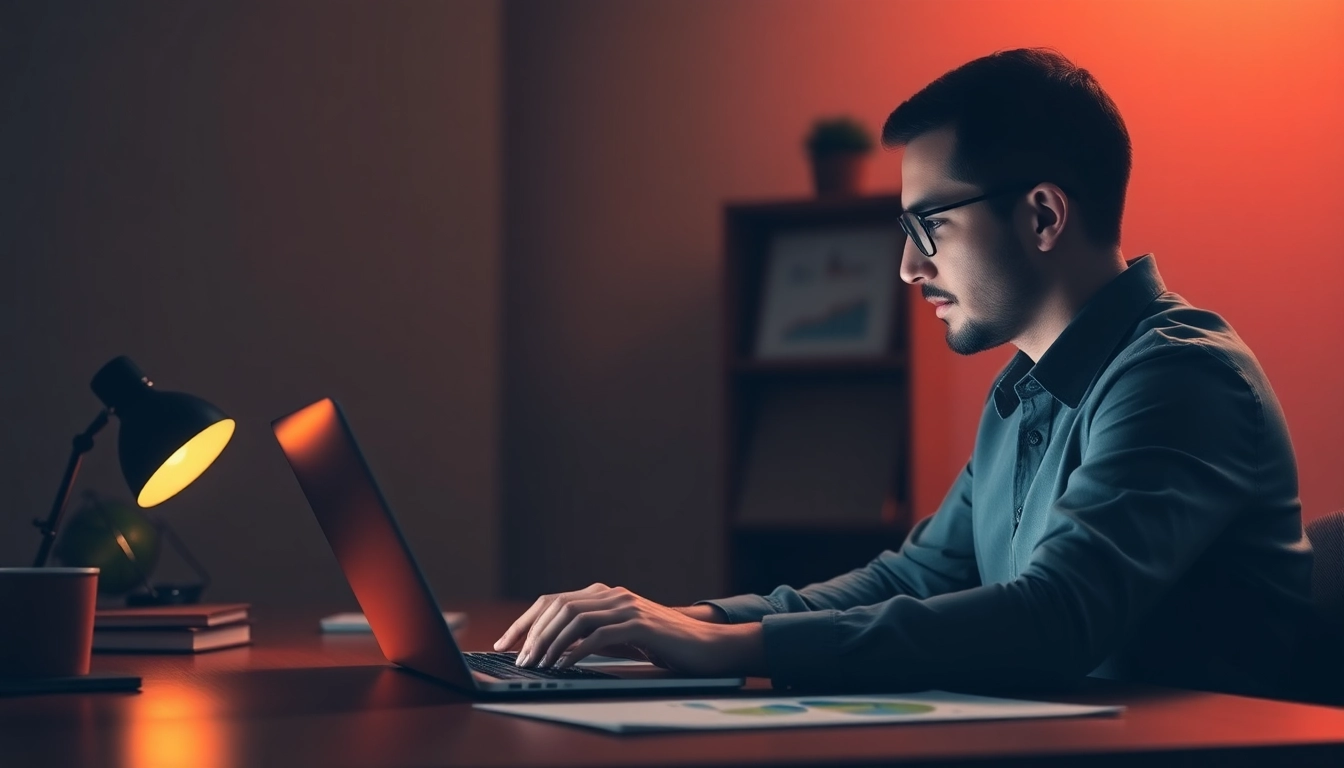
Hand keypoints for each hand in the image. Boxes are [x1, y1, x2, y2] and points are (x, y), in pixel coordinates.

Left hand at [493, 583, 763, 676]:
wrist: (707, 646)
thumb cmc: (664, 645)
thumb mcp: (622, 636)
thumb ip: (594, 634)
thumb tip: (555, 649)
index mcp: (605, 594)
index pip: (553, 601)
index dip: (525, 621)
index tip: (506, 643)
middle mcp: (613, 595)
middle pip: (558, 606)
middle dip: (532, 633)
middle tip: (519, 659)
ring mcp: (627, 606)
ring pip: (574, 618)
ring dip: (550, 643)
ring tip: (536, 664)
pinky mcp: (640, 624)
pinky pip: (598, 636)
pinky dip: (575, 652)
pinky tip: (563, 666)